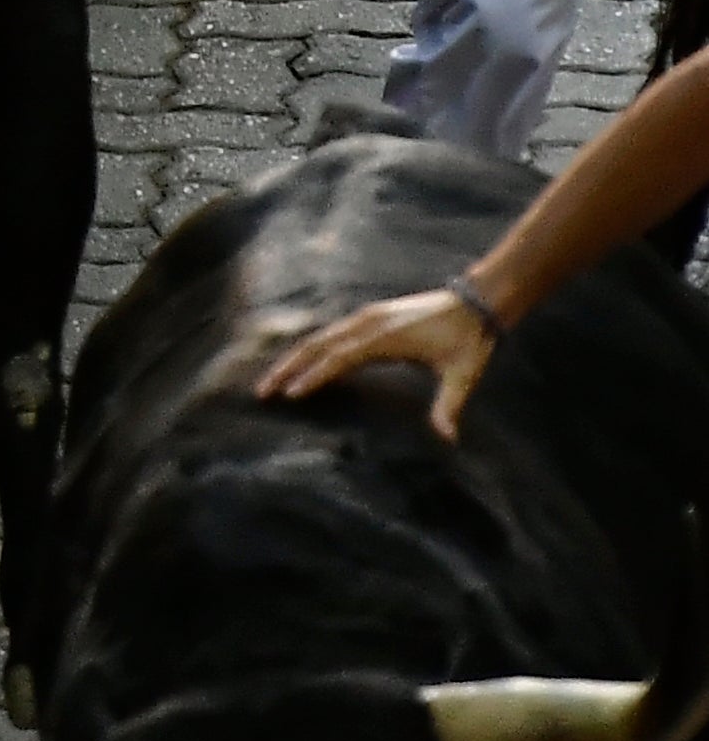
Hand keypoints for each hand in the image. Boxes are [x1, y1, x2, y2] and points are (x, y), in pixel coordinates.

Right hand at [254, 287, 496, 439]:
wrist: (478, 301)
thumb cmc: (469, 339)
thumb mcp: (463, 374)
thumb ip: (449, 405)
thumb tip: (448, 438)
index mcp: (385, 337)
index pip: (339, 358)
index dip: (314, 376)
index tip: (291, 394)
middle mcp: (368, 323)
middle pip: (316, 345)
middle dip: (287, 368)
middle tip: (261, 391)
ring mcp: (366, 317)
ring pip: (319, 337)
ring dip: (292, 358)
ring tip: (271, 380)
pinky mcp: (368, 317)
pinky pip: (330, 333)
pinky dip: (309, 349)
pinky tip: (298, 363)